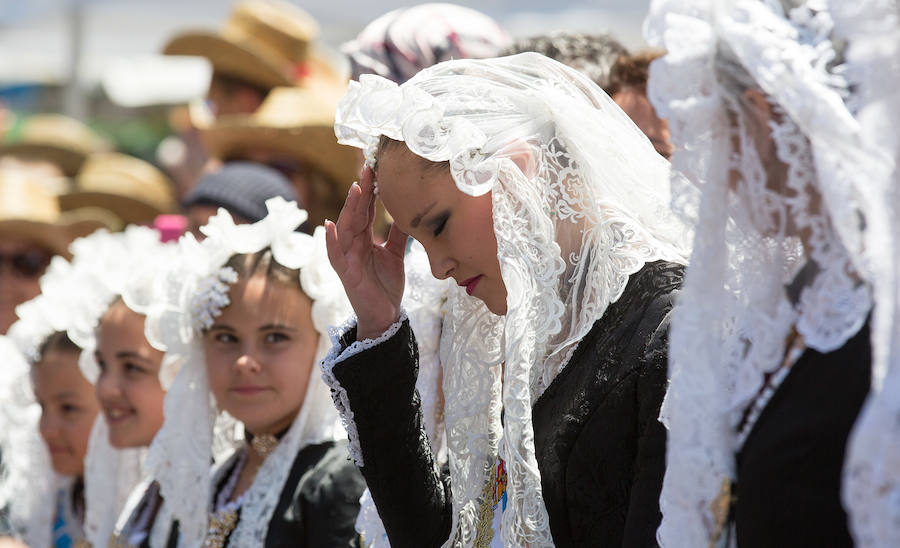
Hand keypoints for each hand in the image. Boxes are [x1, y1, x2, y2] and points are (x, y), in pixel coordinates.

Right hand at [325, 166, 407, 339]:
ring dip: (349, 208)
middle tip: (367, 167)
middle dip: (361, 190)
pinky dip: (331, 241)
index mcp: (364, 239)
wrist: (386, 315)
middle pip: (355, 213)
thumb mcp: (395, 255)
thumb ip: (398, 235)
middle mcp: (353, 245)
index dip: (370, 188)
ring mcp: (347, 258)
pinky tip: (329, 226)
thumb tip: (409, 212)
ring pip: (345, 228)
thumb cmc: (386, 286)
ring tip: (355, 189)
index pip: (366, 209)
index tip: (375, 166)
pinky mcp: (346, 274)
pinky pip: (335, 255)